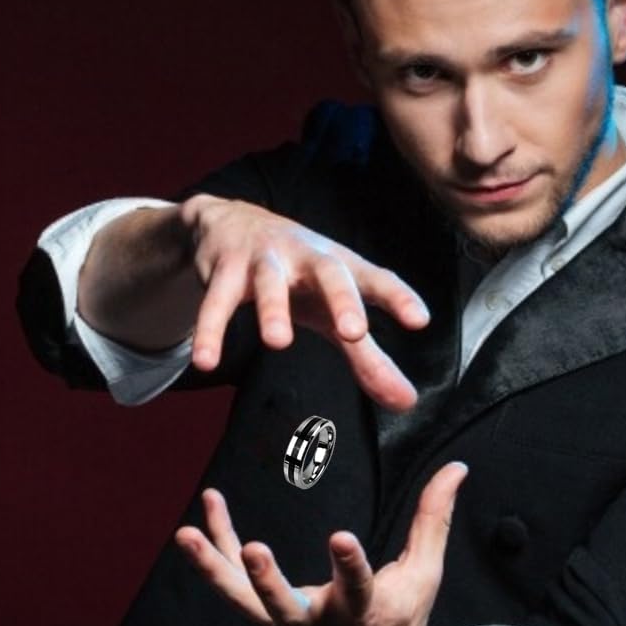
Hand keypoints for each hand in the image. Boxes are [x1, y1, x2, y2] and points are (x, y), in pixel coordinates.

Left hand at [175, 463, 498, 625]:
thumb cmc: (399, 624)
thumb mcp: (424, 574)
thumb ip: (434, 518)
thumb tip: (456, 468)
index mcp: (364, 613)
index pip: (357, 588)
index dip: (349, 565)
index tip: (341, 539)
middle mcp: (318, 625)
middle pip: (286, 605)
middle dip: (268, 579)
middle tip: (253, 549)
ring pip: (242, 601)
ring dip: (214, 569)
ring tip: (188, 534)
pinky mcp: (264, 622)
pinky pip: (230, 590)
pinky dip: (211, 560)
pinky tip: (195, 528)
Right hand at [180, 194, 429, 410]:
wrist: (231, 222)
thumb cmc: (300, 277)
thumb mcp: (333, 311)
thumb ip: (369, 358)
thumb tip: (407, 402)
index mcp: (341, 267)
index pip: (375, 280)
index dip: (398, 297)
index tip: (420, 320)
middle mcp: (307, 257)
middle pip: (330, 272)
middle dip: (342, 300)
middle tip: (355, 333)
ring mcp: (265, 259)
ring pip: (269, 281)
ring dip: (273, 309)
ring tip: (278, 342)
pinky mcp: (224, 268)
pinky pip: (216, 300)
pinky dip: (210, 328)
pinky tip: (206, 360)